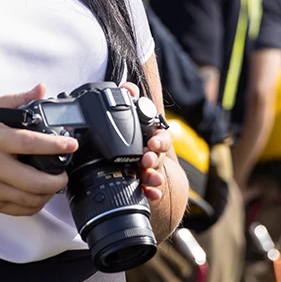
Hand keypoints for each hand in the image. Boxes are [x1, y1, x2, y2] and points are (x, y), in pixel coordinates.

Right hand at [0, 84, 77, 216]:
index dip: (55, 146)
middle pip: (35, 181)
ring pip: (30, 200)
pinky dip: (35, 204)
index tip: (71, 144)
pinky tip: (38, 193)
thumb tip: (41, 89)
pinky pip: (20, 210)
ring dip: (49, 194)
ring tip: (54, 183)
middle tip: (65, 172)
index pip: (30, 144)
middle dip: (58, 179)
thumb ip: (17, 100)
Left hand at [121, 82, 170, 202]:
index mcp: (149, 136)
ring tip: (147, 175)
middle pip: (159, 157)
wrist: (118, 158)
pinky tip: (151, 194)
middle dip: (155, 157)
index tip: (152, 143)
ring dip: (153, 174)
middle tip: (146, 159)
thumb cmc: (122, 134)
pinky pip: (149, 189)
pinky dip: (151, 192)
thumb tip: (128, 87)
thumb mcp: (125, 114)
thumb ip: (128, 98)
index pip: (161, 137)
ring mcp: (148, 168)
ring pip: (155, 172)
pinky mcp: (143, 181)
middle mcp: (152, 152)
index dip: (159, 141)